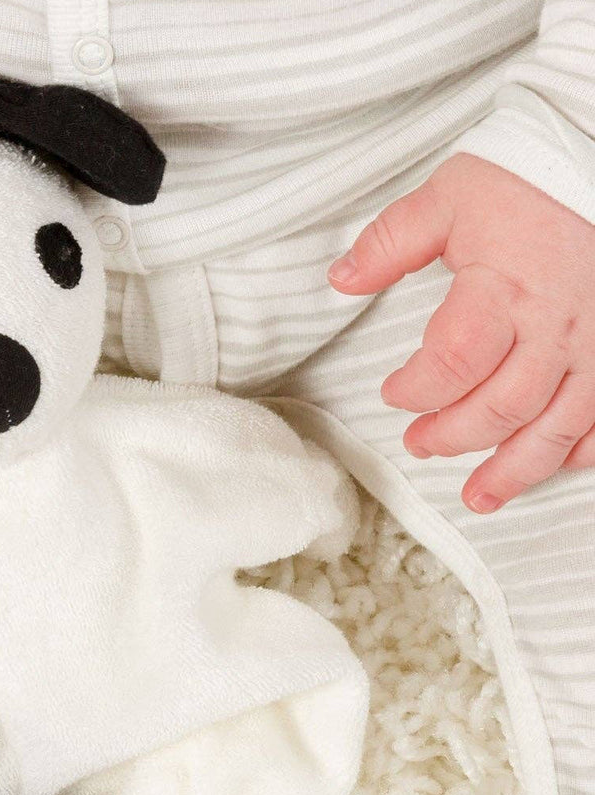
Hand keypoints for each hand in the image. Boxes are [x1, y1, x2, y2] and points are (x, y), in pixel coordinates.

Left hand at [328, 152, 594, 512]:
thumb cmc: (528, 182)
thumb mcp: (450, 197)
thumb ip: (392, 242)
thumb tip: (339, 280)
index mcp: (507, 289)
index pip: (454, 361)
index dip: (416, 389)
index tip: (393, 393)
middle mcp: (557, 326)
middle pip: (499, 407)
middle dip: (451, 436)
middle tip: (419, 444)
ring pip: (555, 427)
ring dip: (513, 470)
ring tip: (478, 496)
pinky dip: (579, 450)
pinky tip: (552, 466)